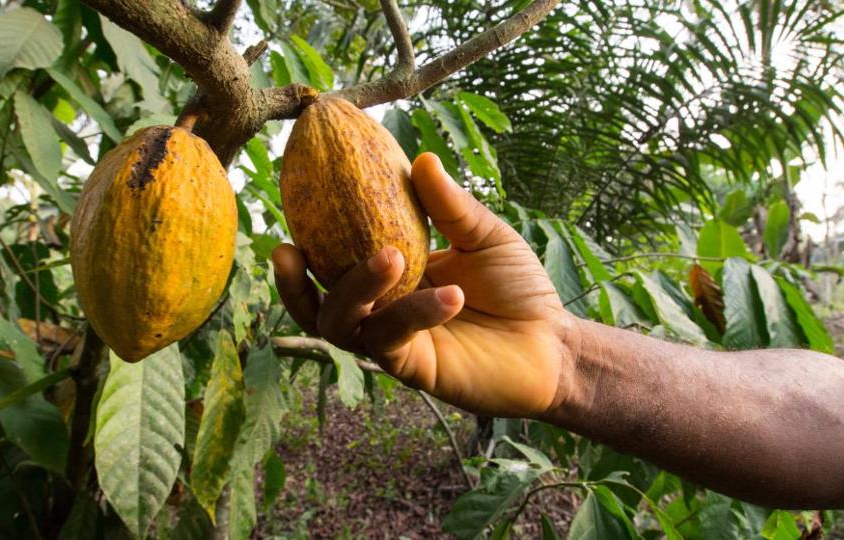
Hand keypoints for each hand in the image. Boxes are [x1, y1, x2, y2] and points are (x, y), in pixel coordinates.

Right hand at [272, 153, 580, 416]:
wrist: (553, 345)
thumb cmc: (519, 290)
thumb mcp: (485, 237)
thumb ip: (451, 206)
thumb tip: (421, 159)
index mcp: (392, 277)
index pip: (334, 261)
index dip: (306, 241)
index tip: (290, 204)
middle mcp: (382, 310)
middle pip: (317, 303)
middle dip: (294, 283)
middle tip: (290, 248)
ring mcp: (394, 341)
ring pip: (342, 325)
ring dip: (356, 289)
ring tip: (390, 256)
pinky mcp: (413, 367)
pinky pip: (393, 338)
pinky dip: (415, 313)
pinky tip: (452, 296)